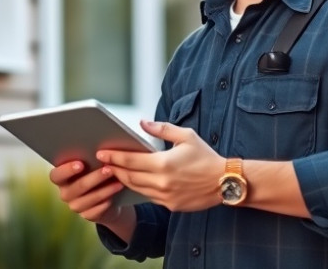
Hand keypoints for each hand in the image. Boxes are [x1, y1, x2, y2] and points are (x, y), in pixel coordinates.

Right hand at [48, 161, 124, 224]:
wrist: (105, 195)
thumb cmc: (95, 173)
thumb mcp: (90, 165)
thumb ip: (89, 159)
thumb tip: (100, 151)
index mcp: (61, 178)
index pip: (56, 175)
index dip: (67, 170)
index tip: (81, 164)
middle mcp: (65, 193)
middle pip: (78, 186)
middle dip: (95, 177)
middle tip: (109, 169)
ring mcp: (75, 206)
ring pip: (90, 198)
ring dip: (105, 190)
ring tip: (119, 182)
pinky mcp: (87, 216)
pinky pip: (97, 210)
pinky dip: (107, 202)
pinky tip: (115, 195)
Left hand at [97, 120, 224, 211]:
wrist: (225, 182)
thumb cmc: (206, 156)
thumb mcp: (186, 136)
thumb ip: (162, 129)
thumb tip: (142, 123)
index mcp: (163, 163)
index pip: (130, 160)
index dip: (113, 156)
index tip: (101, 152)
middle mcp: (162, 182)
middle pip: (129, 176)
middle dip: (114, 169)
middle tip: (103, 162)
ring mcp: (165, 196)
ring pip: (136, 188)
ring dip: (124, 180)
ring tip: (114, 171)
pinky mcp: (170, 205)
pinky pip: (148, 196)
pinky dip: (138, 188)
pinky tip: (133, 182)